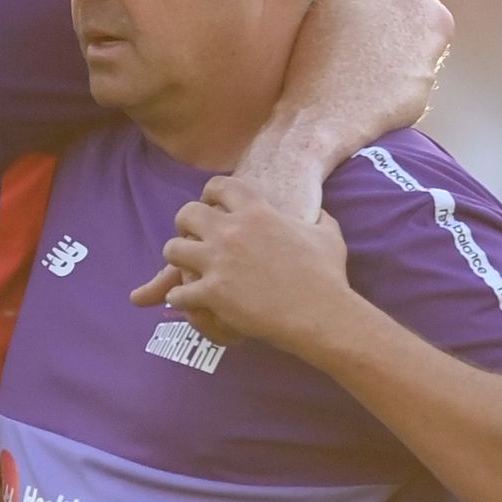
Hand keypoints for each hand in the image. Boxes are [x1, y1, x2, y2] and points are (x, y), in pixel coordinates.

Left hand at [141, 176, 353, 354]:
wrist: (322, 315)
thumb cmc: (327, 277)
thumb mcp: (328, 236)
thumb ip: (320, 219)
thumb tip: (320, 213)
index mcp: (256, 213)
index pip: (219, 186)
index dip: (210, 192)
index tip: (209, 202)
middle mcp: (231, 232)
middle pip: (186, 213)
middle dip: (185, 223)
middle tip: (190, 235)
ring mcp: (218, 262)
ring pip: (173, 249)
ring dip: (176, 258)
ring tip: (183, 266)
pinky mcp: (213, 292)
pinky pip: (178, 292)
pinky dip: (179, 297)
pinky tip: (186, 299)